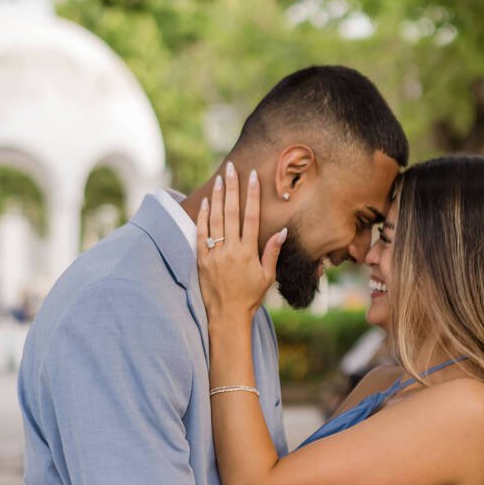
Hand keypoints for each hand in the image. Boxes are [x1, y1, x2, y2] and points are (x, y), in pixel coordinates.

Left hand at [196, 162, 286, 322]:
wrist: (227, 316)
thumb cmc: (250, 297)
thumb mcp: (267, 276)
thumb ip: (272, 252)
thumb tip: (282, 231)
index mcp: (248, 252)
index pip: (251, 217)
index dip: (252, 195)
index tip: (253, 177)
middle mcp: (231, 250)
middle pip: (232, 212)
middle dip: (233, 188)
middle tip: (231, 168)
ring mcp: (215, 254)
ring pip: (216, 219)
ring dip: (218, 197)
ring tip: (220, 179)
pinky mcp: (202, 260)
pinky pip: (201, 234)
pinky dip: (203, 217)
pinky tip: (206, 203)